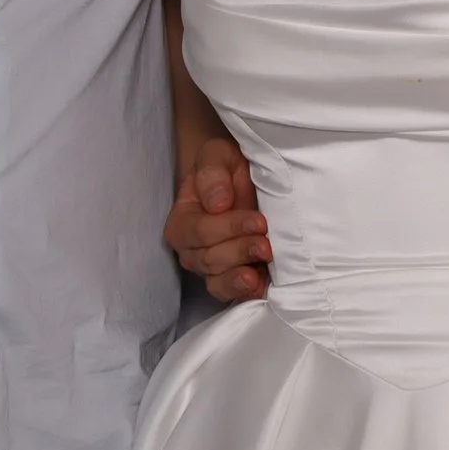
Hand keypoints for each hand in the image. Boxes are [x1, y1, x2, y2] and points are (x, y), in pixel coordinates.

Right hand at [165, 137, 270, 301]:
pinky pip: (233, 295)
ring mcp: (213, 268)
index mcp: (182, 222)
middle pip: (210, 259)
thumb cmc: (228, 167)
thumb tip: (217, 204)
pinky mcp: (234, 279)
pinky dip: (246, 294)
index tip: (258, 221)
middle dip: (239, 251)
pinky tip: (261, 288)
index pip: (200, 232)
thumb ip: (212, 173)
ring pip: (219, 282)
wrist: (248, 178)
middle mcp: (192, 250)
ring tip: (259, 271)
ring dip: (240, 278)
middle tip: (266, 244)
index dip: (228, 228)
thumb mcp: (217, 155)